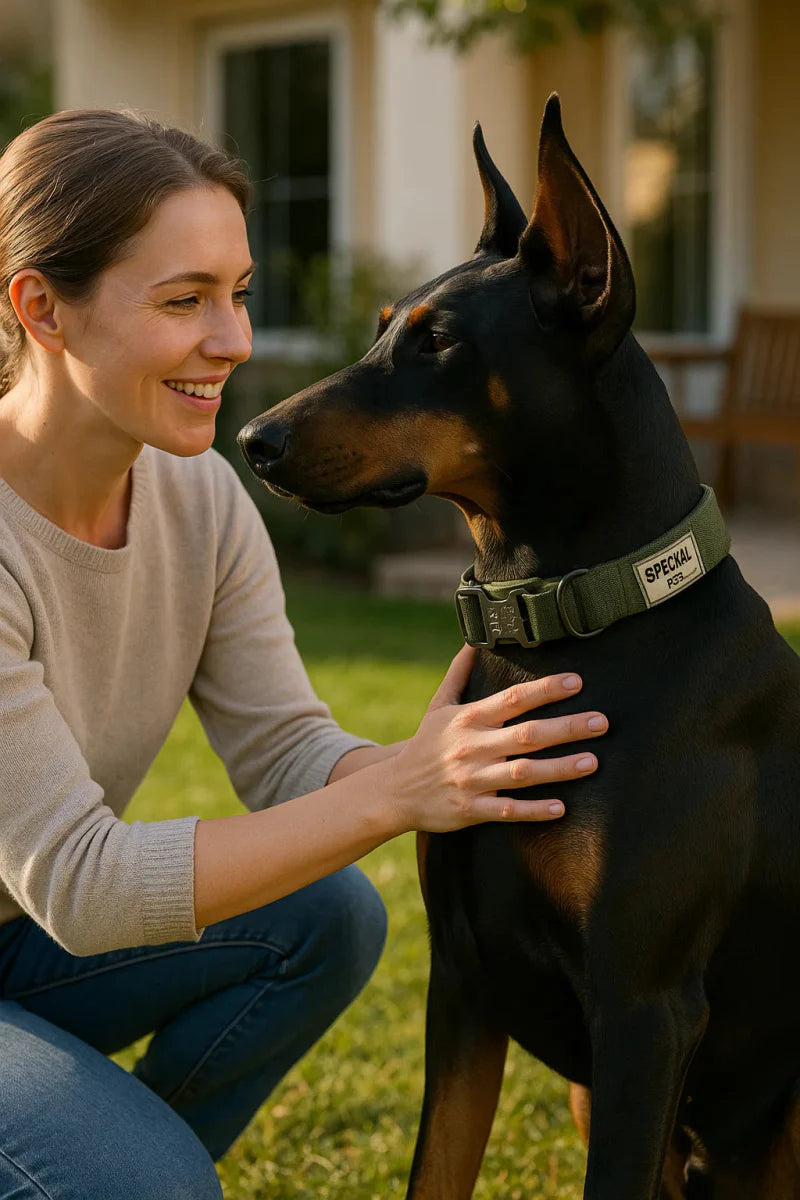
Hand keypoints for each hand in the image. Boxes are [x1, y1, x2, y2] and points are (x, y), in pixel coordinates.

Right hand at [387, 645, 607, 833]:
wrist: (394, 791)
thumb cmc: (425, 744)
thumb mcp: (438, 706)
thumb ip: (458, 673)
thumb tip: (474, 640)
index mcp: (467, 719)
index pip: (512, 699)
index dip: (544, 690)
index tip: (576, 681)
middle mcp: (472, 747)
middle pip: (525, 735)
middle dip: (566, 727)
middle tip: (601, 722)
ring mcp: (471, 780)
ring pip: (522, 773)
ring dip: (558, 768)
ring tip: (592, 761)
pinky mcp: (470, 810)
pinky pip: (506, 811)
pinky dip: (532, 810)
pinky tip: (561, 808)